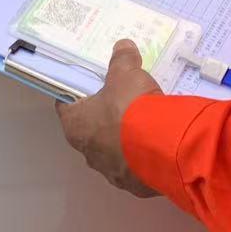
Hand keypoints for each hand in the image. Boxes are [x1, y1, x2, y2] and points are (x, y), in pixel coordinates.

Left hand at [55, 39, 160, 196]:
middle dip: (105, 118)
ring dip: (125, 140)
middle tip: (123, 102)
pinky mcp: (134, 185)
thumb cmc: (130, 108)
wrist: (163, 148)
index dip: (77, 94)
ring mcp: (110, 172)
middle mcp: (88, 153)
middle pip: (91, 131)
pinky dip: (143, 156)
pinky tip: (157, 143)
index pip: (67, 106)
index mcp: (75, 125)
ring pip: (114, 151)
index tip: (91, 86)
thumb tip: (122, 46)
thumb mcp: (126, 75)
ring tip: (145, 124)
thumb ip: (122, 60)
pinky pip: (136, 166)